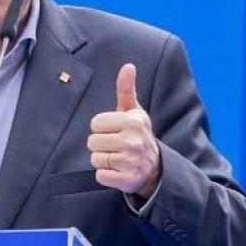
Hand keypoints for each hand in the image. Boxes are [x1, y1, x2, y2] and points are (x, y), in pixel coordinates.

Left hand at [88, 63, 160, 199]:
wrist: (154, 166)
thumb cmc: (137, 134)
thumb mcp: (134, 111)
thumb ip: (126, 89)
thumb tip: (128, 66)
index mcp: (134, 122)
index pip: (95, 123)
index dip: (102, 128)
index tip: (115, 131)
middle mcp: (134, 141)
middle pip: (92, 141)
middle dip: (100, 144)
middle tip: (115, 146)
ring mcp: (131, 161)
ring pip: (95, 159)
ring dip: (102, 160)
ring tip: (117, 157)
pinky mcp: (127, 180)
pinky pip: (100, 176)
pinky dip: (105, 175)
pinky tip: (118, 170)